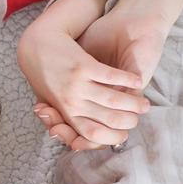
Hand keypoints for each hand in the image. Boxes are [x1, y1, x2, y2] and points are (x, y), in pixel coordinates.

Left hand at [18, 13, 147, 150]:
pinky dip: (127, 79)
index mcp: (65, 112)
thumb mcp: (53, 99)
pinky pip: (110, 76)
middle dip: (127, 123)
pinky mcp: (83, 65)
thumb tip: (80, 140)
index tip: (121, 137)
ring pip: (113, 99)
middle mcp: (71, 102)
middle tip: (137, 120)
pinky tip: (137, 81)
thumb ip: (68, 116)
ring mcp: (77, 84)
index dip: (109, 139)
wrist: (37, 43)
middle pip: (106, 121)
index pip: (90, 135)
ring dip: (133, 104)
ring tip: (145, 105)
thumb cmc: (47, 74)